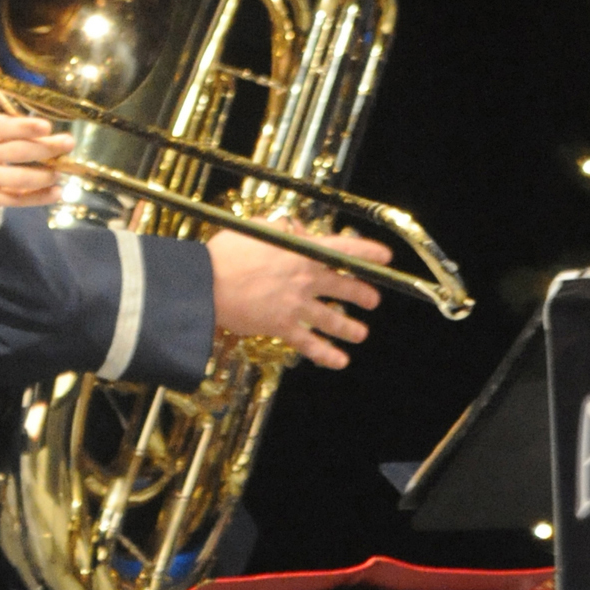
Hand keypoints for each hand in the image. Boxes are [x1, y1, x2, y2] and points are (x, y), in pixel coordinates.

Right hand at [0, 88, 67, 243]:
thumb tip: (0, 86)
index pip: (4, 127)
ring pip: (21, 177)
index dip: (27, 127)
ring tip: (62, 169)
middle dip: (48, 148)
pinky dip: (38, 197)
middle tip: (69, 143)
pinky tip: (54, 193)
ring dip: (46, 174)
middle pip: (18, 151)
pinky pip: (16, 199)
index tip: (47, 126)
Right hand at [206, 224, 388, 366]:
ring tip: (360, 333)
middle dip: (363, 294)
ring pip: (333, 318)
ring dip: (350, 327)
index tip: (385, 257)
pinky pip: (310, 344)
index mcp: (300, 251)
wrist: (205, 284)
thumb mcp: (255, 230)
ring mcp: (296, 304)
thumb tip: (292, 229)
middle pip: (345, 286)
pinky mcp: (282, 326)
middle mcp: (304, 278)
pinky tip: (340, 360)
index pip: (345, 250)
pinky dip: (327, 354)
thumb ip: (280, 230)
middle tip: (372, 300)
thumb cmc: (223, 255)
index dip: (369, 253)